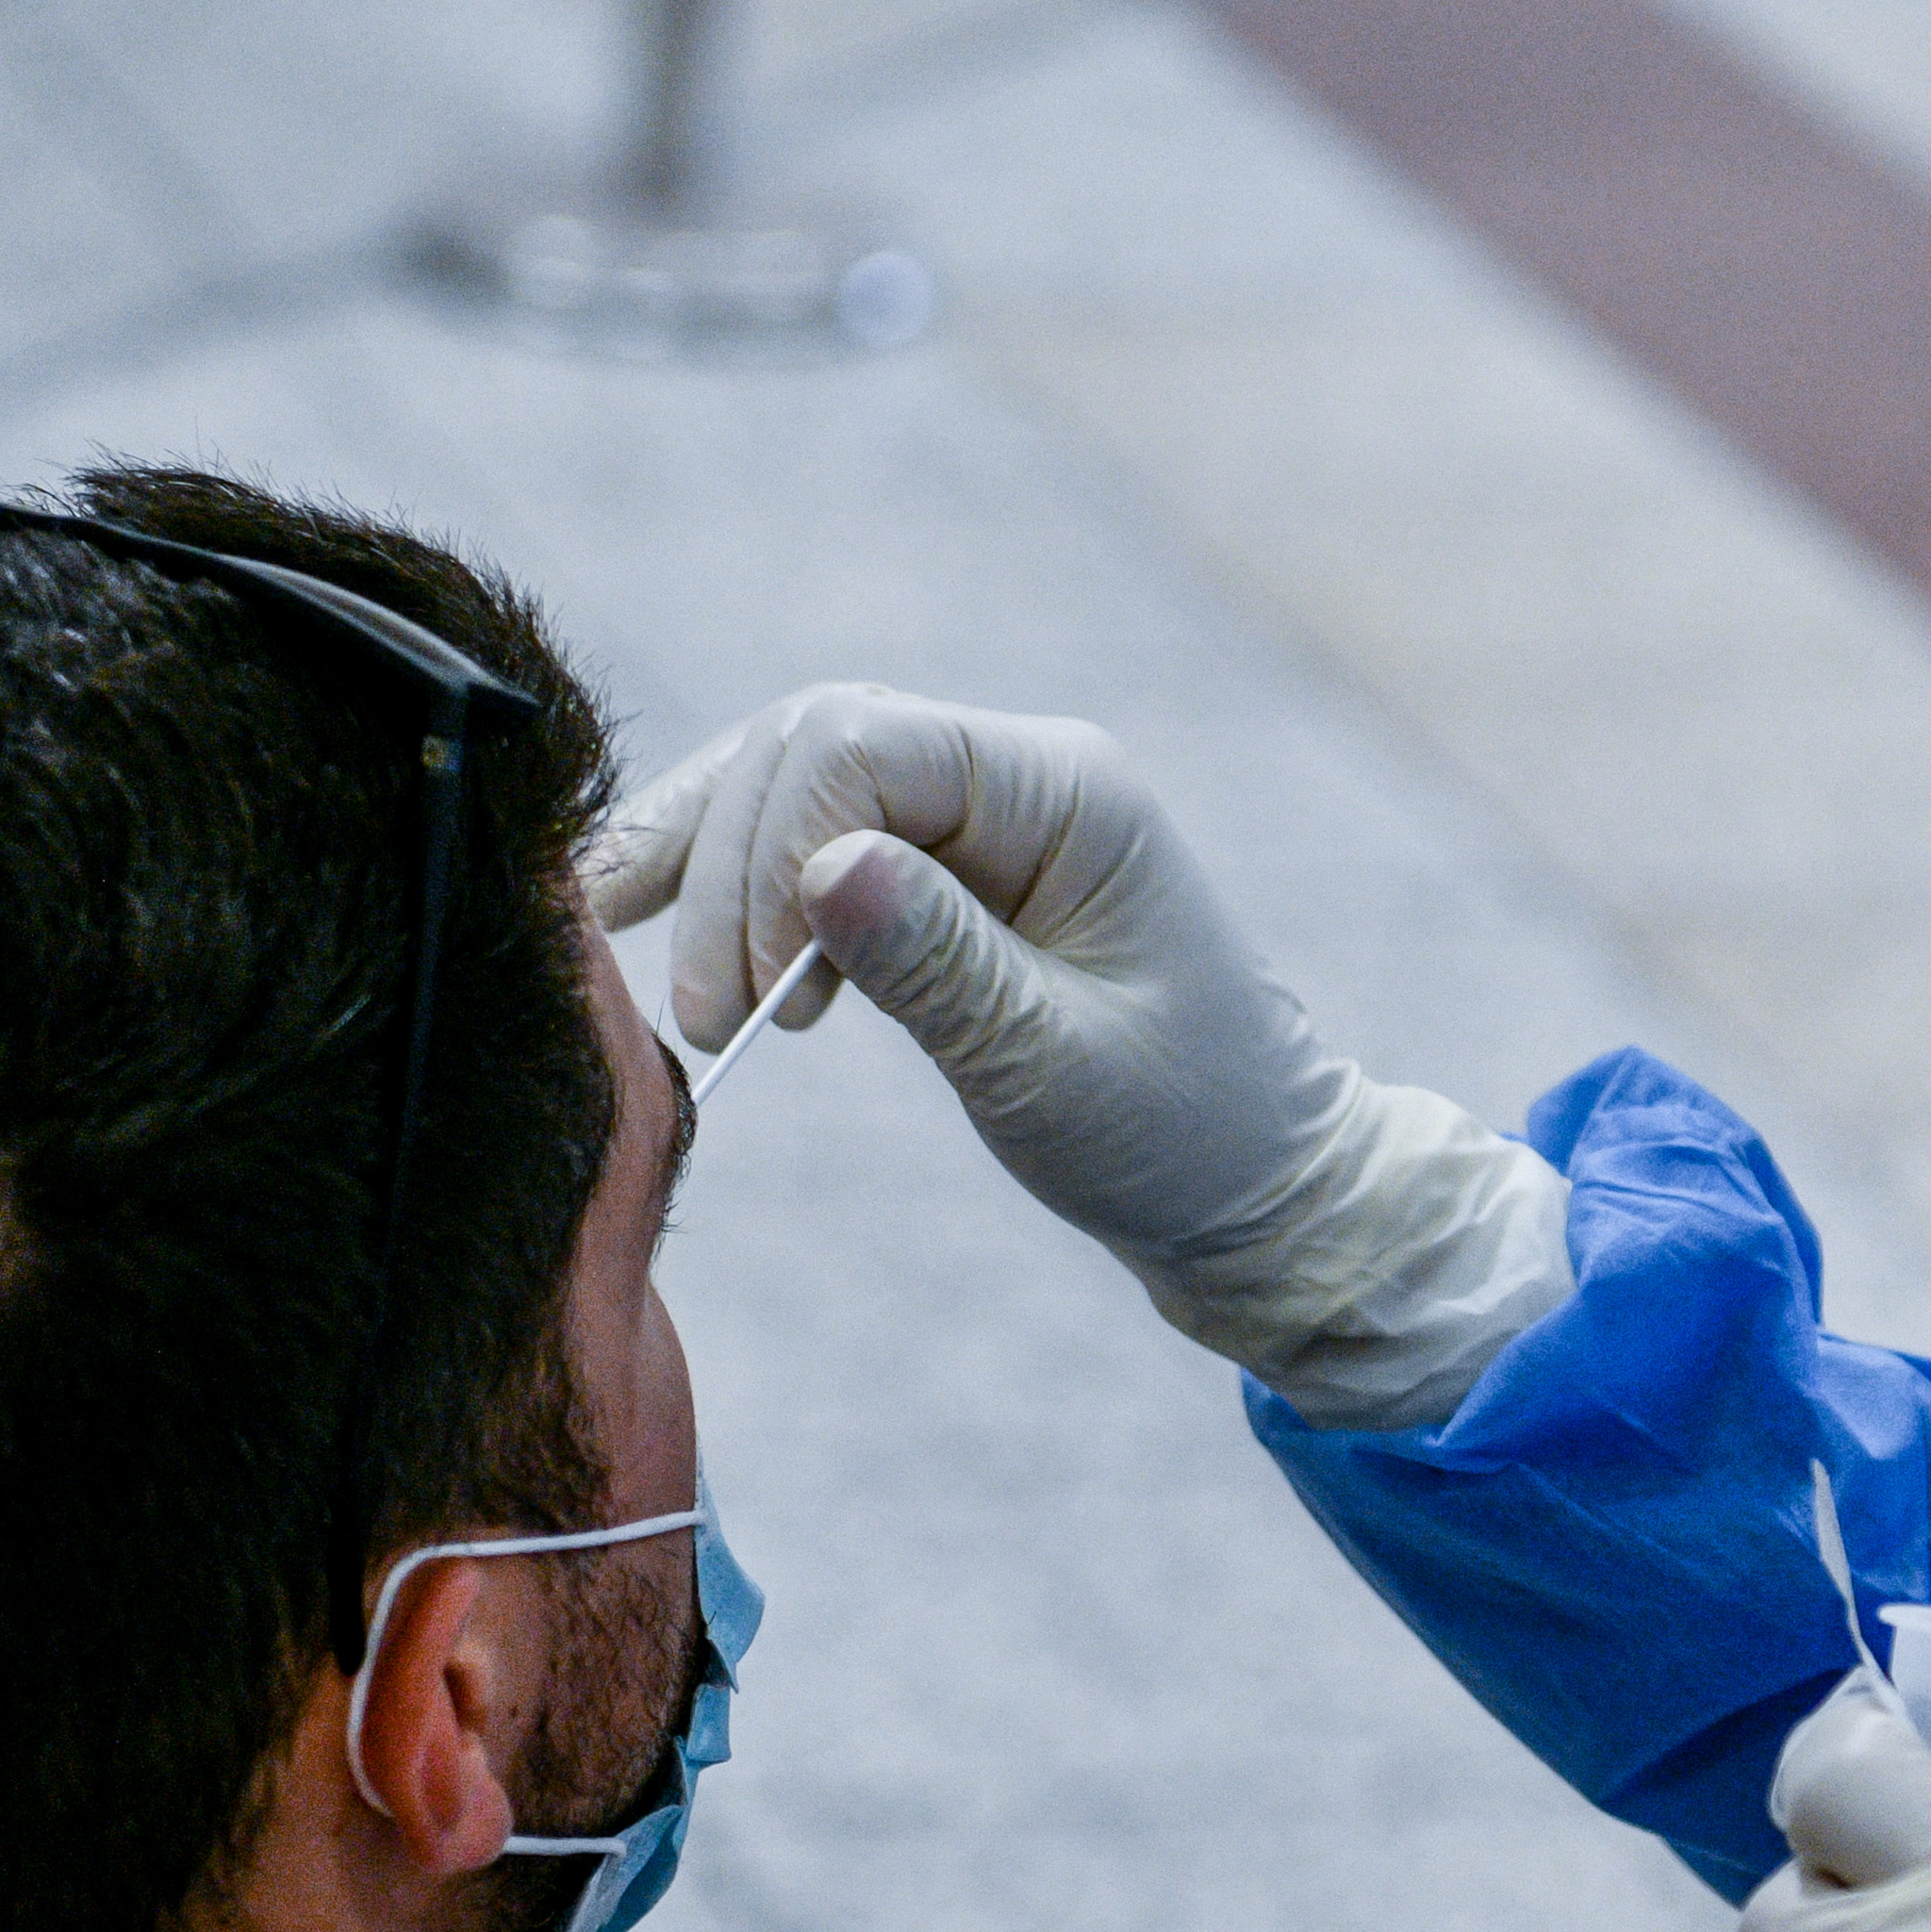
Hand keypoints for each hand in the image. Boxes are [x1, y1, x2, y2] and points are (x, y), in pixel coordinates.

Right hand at [594, 686, 1352, 1272]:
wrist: (1252, 1187)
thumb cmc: (1179, 1135)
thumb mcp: (1055, 1069)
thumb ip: (943, 968)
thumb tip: (824, 870)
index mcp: (1069, 791)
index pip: (863, 744)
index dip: (777, 853)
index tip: (756, 1003)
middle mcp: (1023, 775)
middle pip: (813, 747)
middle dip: (735, 874)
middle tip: (710, 1027)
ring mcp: (985, 816)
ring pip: (797, 785)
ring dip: (720, 879)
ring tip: (678, 999)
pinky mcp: (954, 872)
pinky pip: (821, 845)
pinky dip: (749, 896)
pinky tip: (709, 966)